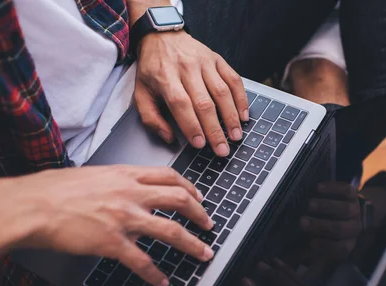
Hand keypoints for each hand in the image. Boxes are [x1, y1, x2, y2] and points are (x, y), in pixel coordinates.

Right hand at [0, 166, 213, 285]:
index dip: (189, 187)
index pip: (168, 176)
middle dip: (200, 213)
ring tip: (204, 253)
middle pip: (179, 200)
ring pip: (171, 230)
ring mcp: (124, 218)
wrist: (31, 206)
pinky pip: (142, 261)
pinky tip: (162, 281)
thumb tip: (127, 190)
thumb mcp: (93, 175)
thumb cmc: (54, 190)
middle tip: (210, 224)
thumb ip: (116, 182)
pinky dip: (155, 274)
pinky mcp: (112, 242)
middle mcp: (130, 194)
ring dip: (192, 244)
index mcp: (125, 175)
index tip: (198, 196)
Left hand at [135, 30, 248, 155]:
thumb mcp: (141, 93)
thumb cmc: (152, 69)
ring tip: (235, 135)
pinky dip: (241, 99)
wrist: (162, 37)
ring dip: (231, 117)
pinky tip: (243, 115)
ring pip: (222, 92)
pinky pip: (234, 79)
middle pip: (204, 102)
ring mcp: (204, 63)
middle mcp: (186, 68)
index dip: (192, 126)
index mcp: (165, 78)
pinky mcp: (217, 60)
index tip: (200, 144)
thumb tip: (169, 138)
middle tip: (222, 149)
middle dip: (215, 130)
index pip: (181, 104)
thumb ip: (151, 118)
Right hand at [300, 182, 362, 262]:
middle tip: (302, 222)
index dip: (327, 246)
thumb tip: (283, 259)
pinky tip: (318, 188)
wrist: (348, 208)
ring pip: (345, 209)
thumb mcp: (319, 242)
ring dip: (326, 207)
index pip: (341, 248)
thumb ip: (306, 252)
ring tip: (309, 204)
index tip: (311, 243)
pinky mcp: (353, 194)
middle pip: (340, 229)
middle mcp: (354, 228)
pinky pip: (346, 190)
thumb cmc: (328, 230)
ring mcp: (355, 210)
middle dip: (321, 225)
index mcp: (347, 243)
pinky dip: (333, 188)